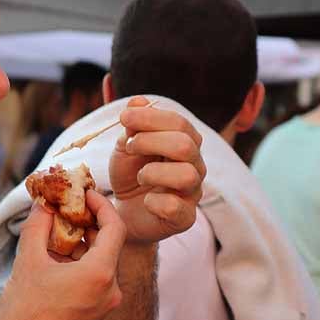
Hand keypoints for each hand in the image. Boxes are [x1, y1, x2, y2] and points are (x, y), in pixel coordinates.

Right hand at [0, 190, 126, 319]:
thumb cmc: (25, 313)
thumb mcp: (28, 261)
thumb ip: (38, 226)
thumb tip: (43, 203)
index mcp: (100, 274)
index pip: (115, 226)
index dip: (101, 205)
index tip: (84, 193)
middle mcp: (112, 288)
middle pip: (109, 242)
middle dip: (89, 222)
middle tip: (69, 206)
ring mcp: (107, 302)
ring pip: (102, 260)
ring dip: (83, 241)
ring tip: (58, 229)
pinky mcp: (98, 312)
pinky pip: (97, 276)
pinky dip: (82, 261)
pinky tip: (58, 255)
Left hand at [109, 96, 205, 243]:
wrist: (124, 213)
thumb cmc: (130, 175)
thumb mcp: (126, 147)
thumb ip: (133, 126)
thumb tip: (138, 101)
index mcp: (186, 143)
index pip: (179, 123)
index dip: (151, 117)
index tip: (124, 118)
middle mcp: (195, 165)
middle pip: (186, 145)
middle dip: (151, 141)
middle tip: (129, 147)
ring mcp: (193, 192)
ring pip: (186, 175)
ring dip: (155, 172)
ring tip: (141, 176)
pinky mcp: (185, 218)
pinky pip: (176, 207)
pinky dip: (155, 201)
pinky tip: (146, 200)